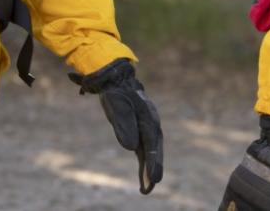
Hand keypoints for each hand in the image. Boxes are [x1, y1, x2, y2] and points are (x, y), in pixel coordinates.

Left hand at [69, 59, 163, 193]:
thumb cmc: (115, 93)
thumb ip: (123, 126)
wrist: (115, 79)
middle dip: (154, 168)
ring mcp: (146, 126)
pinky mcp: (139, 129)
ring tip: (146, 189)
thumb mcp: (116, 108)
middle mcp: (151, 123)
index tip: (154, 178)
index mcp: (147, 118)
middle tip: (151, 187)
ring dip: (149, 168)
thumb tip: (131, 148)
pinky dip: (145, 162)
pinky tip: (143, 176)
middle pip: (155, 149)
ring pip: (150, 151)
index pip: (151, 143)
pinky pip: (144, 148)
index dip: (153, 162)